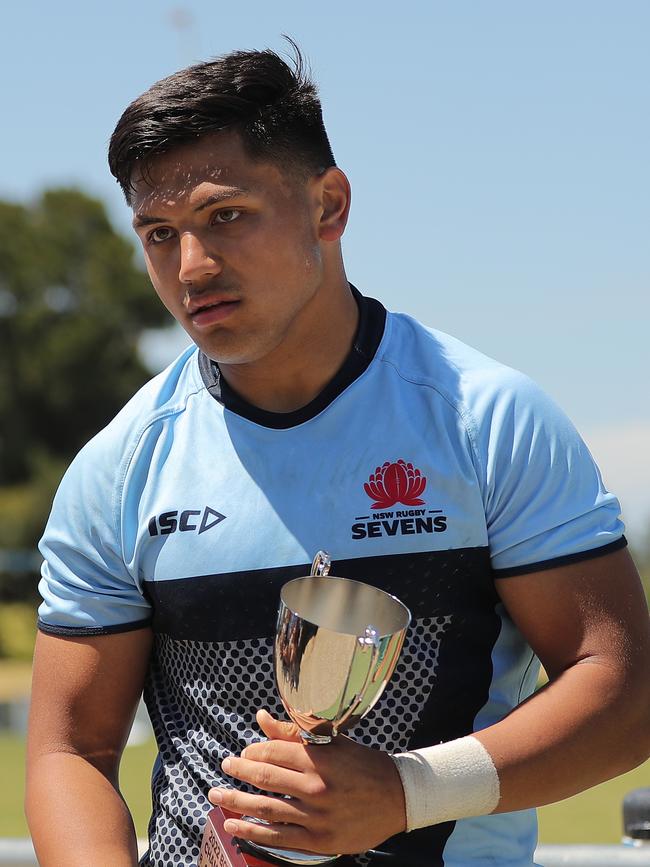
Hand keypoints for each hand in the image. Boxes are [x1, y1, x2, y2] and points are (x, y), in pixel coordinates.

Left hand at [208, 709, 406, 855]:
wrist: (398, 797)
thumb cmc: (363, 764)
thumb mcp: (332, 742)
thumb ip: (293, 732)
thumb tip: (261, 717)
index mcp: (319, 758)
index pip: (273, 751)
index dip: (253, 751)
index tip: (244, 752)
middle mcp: (316, 786)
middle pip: (265, 778)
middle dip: (239, 772)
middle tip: (224, 767)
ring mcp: (317, 817)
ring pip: (266, 809)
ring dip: (236, 802)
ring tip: (216, 796)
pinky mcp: (320, 841)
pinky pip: (279, 838)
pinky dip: (253, 832)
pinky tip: (234, 825)